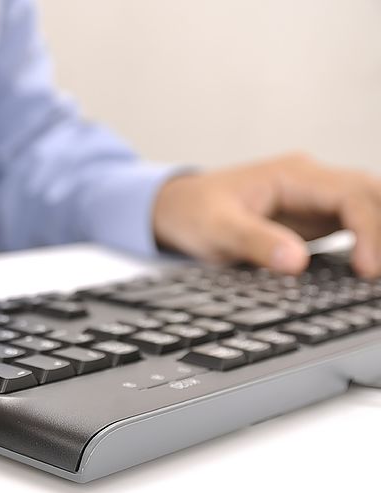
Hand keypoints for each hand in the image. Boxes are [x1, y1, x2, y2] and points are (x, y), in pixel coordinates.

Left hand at [152, 153, 380, 276]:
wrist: (174, 208)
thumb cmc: (192, 212)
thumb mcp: (215, 229)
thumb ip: (254, 242)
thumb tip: (297, 261)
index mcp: (292, 175)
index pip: (351, 195)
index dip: (369, 230)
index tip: (367, 268)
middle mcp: (310, 182)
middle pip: (370, 195)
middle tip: (379, 273)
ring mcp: (313, 200)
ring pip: (367, 207)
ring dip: (378, 235)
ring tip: (377, 272)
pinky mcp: (311, 219)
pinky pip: (353, 225)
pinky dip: (367, 242)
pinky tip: (369, 267)